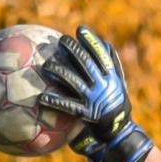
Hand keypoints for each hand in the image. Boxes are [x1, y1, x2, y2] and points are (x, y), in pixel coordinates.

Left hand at [39, 25, 151, 161]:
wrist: (120, 132)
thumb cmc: (117, 105)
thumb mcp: (120, 84)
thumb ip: (113, 64)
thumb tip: (105, 43)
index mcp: (112, 77)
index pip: (101, 54)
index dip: (91, 41)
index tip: (80, 29)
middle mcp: (103, 86)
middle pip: (86, 63)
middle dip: (73, 50)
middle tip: (61, 40)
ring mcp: (93, 99)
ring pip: (73, 81)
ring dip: (59, 71)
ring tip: (46, 65)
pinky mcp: (86, 114)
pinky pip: (67, 106)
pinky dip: (54, 102)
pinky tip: (40, 98)